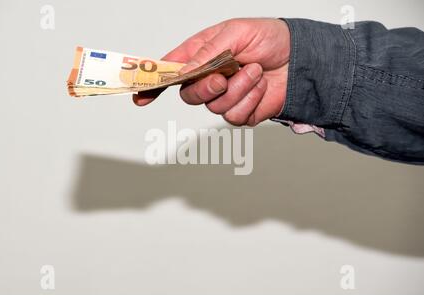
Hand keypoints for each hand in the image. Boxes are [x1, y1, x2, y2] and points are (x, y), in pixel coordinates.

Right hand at [133, 18, 289, 125]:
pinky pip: (236, 116)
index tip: (140, 96)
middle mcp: (209, 80)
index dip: (154, 85)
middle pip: (189, 96)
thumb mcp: (234, 33)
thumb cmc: (267, 38)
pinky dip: (250, 100)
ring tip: (255, 72)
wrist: (299, 57)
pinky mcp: (242, 112)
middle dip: (206, 88)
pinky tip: (261, 86)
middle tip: (223, 77)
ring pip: (215, 108)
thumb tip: (183, 72)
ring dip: (238, 89)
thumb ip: (206, 53)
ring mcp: (225, 98)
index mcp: (201, 57)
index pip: (171, 73)